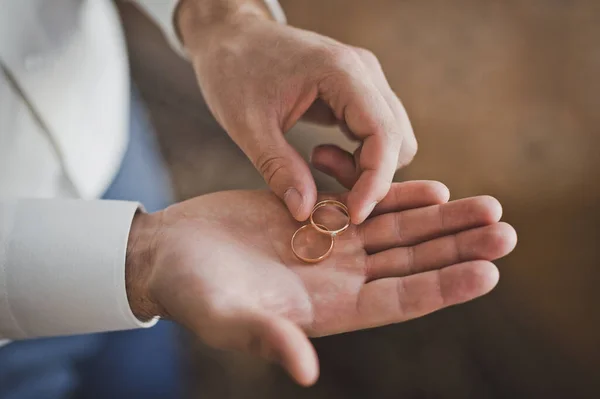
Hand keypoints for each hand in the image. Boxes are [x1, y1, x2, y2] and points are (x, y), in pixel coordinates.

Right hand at [126, 181, 516, 385]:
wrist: (171, 252)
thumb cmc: (192, 291)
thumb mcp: (226, 316)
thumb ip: (266, 338)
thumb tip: (305, 370)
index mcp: (328, 310)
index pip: (400, 301)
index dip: (444, 288)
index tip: (488, 272)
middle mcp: (339, 279)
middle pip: (412, 264)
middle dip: (458, 248)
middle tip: (505, 230)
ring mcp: (330, 246)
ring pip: (398, 232)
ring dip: (441, 220)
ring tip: (488, 206)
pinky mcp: (314, 214)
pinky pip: (367, 204)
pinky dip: (399, 196)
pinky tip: (433, 188)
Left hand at [177, 2, 417, 222]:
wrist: (231, 37)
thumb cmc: (234, 70)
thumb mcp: (248, 125)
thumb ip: (279, 169)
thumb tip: (306, 213)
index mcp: (341, 72)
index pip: (384, 134)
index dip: (375, 181)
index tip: (352, 214)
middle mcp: (364, 71)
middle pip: (398, 140)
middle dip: (370, 176)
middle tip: (323, 186)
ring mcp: (364, 78)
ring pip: (392, 139)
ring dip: (364, 166)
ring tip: (316, 163)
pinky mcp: (357, 90)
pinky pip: (377, 132)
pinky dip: (358, 155)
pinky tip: (320, 155)